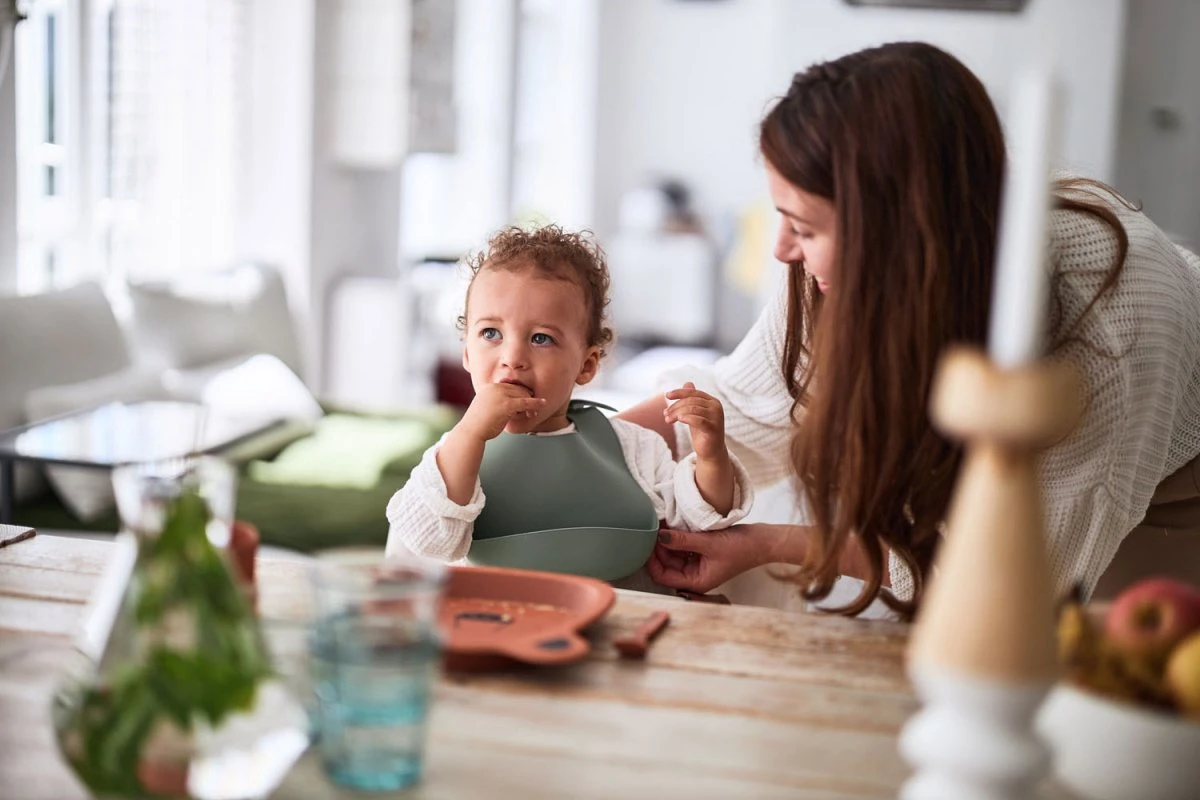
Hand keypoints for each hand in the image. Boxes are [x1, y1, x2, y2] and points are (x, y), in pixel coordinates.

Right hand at [457, 382, 545, 441]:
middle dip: (526, 398)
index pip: (509, 387)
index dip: (519, 395)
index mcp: (489, 387)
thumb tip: (513, 406)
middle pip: (517, 389)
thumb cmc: (479, 425)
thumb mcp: (487, 408)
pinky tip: (543, 404)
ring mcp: (500, 395)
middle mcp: (494, 388)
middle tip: (532, 410)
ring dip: (530, 404)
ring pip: (522, 395)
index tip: (524, 404)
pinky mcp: (506, 404)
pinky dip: (535, 403)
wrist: (471, 432)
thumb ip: (497, 403)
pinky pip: (525, 402)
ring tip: (533, 414)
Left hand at [646, 523, 790, 593]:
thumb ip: (682, 540)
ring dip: (667, 540)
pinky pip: (682, 547)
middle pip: (665, 564)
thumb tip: (660, 537)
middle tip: (652, 527)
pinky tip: (672, 524)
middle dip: (658, 548)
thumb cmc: (741, 548)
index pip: (663, 576)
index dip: (652, 560)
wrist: (762, 541)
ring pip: (672, 554)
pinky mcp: (701, 553)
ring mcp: (697, 564)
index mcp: (696, 582)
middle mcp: (694, 576)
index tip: (647, 542)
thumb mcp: (708, 543)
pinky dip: (677, 537)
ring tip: (661, 522)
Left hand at [664, 382, 727, 462]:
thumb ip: (692, 400)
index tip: (667, 395)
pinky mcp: (714, 429)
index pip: (694, 393)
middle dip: (675, 406)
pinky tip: (679, 419)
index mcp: (712, 401)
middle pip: (691, 401)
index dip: (680, 392)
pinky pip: (699, 420)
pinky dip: (687, 418)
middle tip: (665, 414)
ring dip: (677, 413)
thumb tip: (687, 383)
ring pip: (693, 410)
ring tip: (668, 420)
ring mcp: (717, 418)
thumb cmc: (702, 432)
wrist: (711, 451)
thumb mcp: (695, 414)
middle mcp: (716, 407)